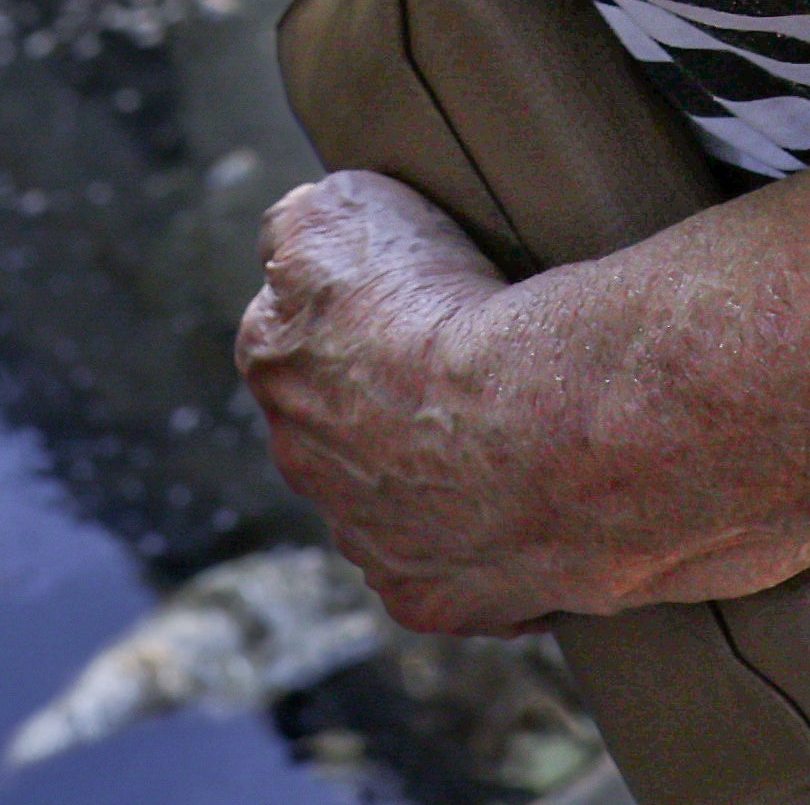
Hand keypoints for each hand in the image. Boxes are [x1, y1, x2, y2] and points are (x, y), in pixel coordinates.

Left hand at [236, 171, 632, 635]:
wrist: (535, 425)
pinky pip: (456, 573)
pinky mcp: (430, 601)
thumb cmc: (448, 305)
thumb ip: (303, 227)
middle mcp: (304, 465)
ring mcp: (367, 543)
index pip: (295, 328)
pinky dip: (491, 546)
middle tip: (469, 373)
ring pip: (397, 504)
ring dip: (439, 479)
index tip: (420, 300)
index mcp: (274, 364)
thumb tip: (297, 240)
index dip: (360, 309)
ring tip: (517, 441)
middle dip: (391, 403)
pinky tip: (535, 511)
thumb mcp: (344, 208)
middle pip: (340, 426)